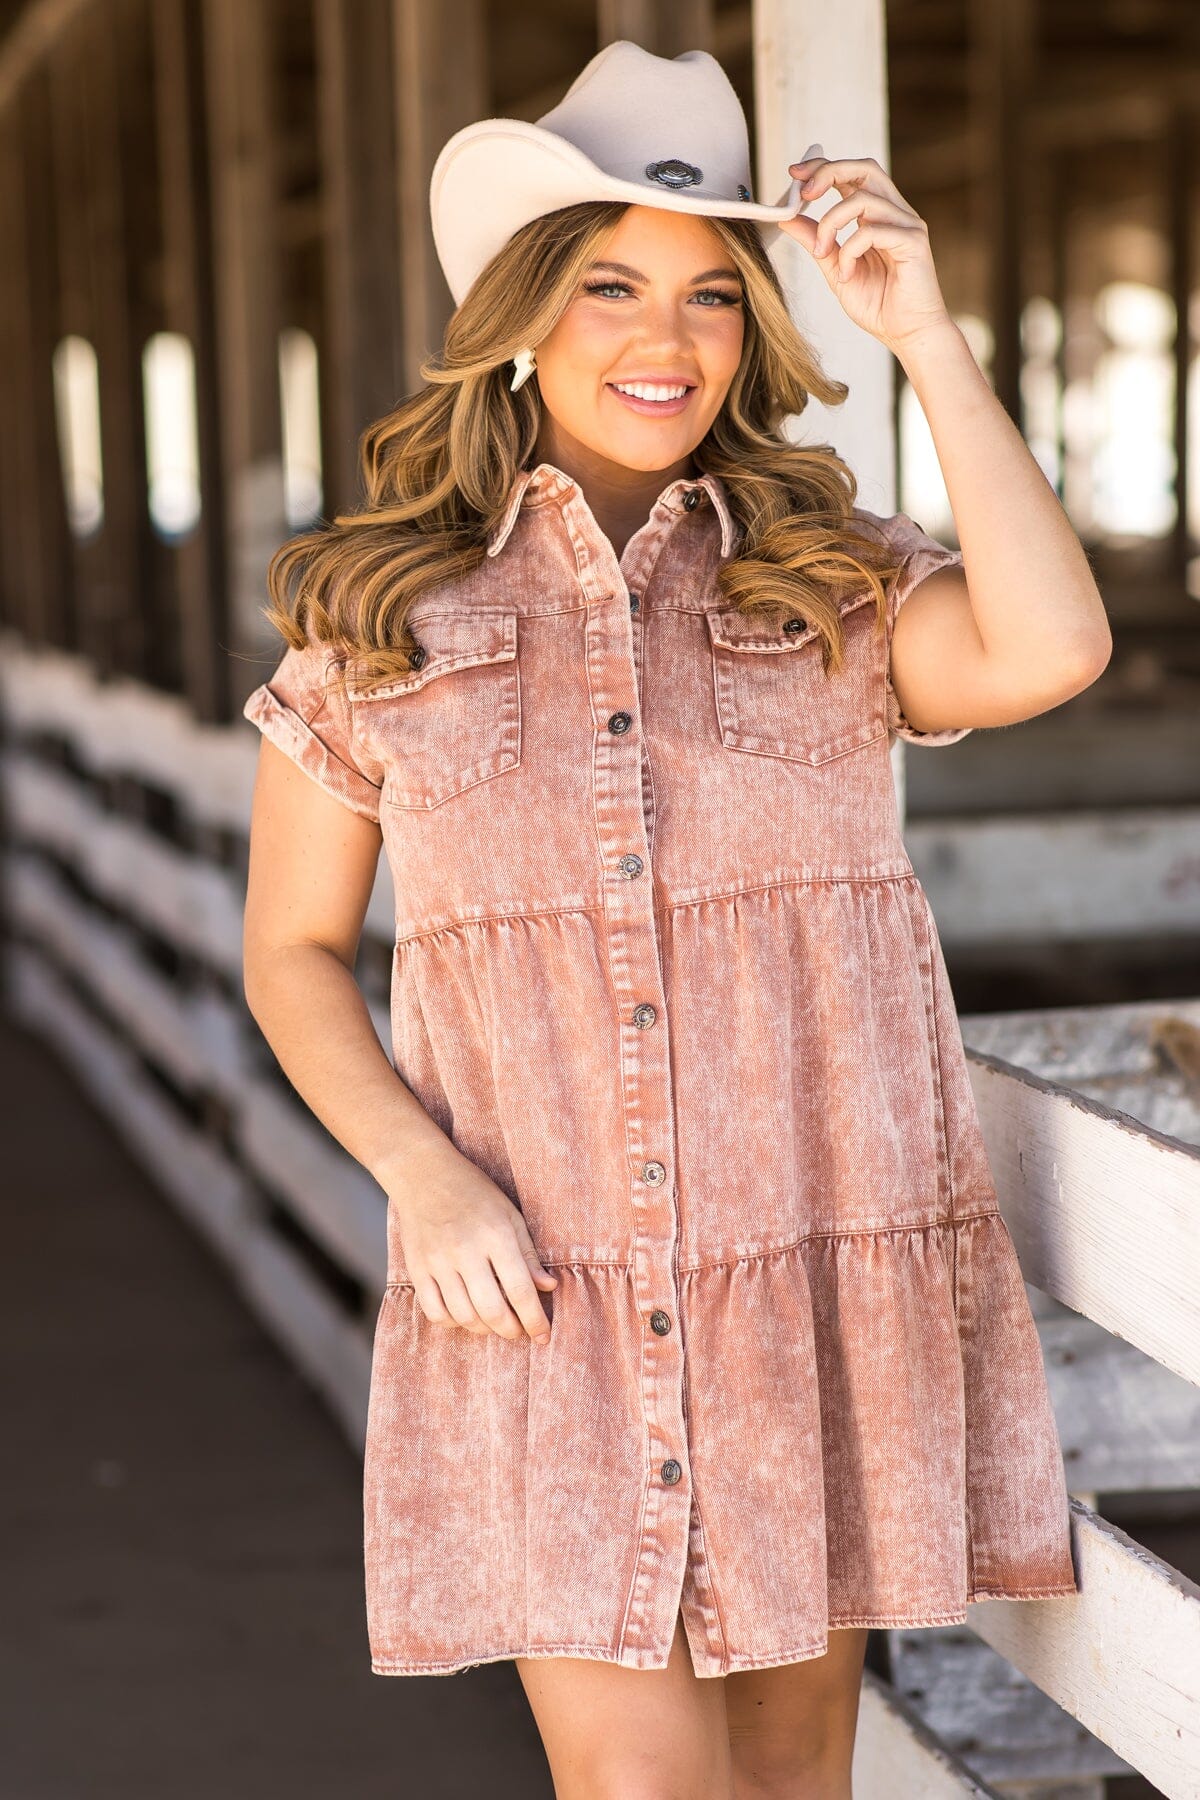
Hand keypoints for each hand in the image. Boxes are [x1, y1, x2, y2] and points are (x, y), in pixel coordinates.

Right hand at [389, 1142, 557, 1345]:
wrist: (423, 1174)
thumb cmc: (474, 1192)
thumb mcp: (510, 1214)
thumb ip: (528, 1253)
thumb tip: (549, 1287)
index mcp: (496, 1235)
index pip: (521, 1290)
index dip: (535, 1319)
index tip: (544, 1335)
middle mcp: (466, 1251)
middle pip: (492, 1310)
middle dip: (512, 1330)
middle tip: (520, 1332)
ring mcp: (438, 1262)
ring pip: (464, 1316)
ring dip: (485, 1329)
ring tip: (495, 1323)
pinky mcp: (417, 1269)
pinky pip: (434, 1312)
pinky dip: (453, 1323)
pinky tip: (465, 1315)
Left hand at [776, 144, 953, 352]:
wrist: (907, 335)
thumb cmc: (878, 304)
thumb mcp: (835, 269)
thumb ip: (815, 241)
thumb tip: (787, 216)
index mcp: (877, 215)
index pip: (853, 174)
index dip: (824, 168)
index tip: (794, 175)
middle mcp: (895, 213)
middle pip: (864, 169)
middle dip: (828, 173)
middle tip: (803, 193)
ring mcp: (907, 224)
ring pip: (864, 199)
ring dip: (831, 224)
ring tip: (823, 254)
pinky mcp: (913, 242)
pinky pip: (872, 231)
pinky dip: (850, 251)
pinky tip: (848, 275)